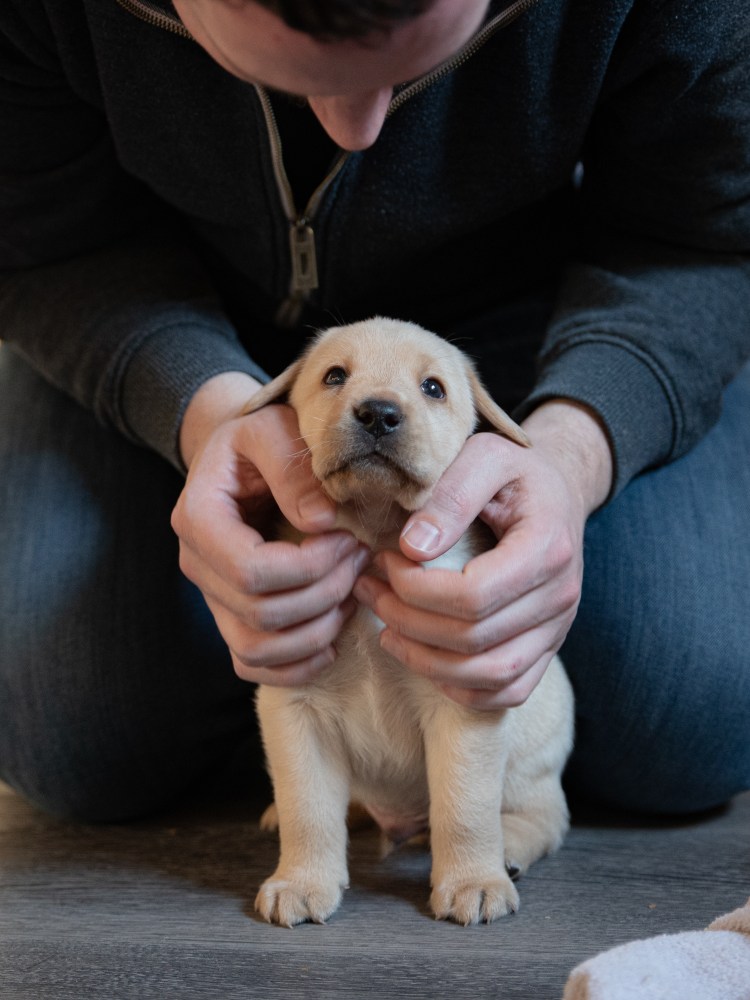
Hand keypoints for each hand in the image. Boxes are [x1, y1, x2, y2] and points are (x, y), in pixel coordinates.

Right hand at [171, 373, 369, 685]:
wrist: (243, 457)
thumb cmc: (261, 437)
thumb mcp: (272, 429)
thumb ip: (292, 467)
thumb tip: (320, 521)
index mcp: (199, 518)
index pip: (251, 570)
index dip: (310, 565)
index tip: (348, 536)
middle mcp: (197, 564)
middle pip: (261, 613)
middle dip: (326, 592)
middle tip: (362, 556)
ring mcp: (212, 596)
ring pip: (257, 648)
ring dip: (317, 631)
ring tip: (352, 593)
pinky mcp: (231, 617)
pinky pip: (253, 664)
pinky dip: (296, 663)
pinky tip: (333, 638)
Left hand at [354, 401, 612, 710]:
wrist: (558, 492)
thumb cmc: (513, 472)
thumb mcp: (484, 456)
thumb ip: (450, 495)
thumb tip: (413, 548)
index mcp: (548, 548)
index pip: (474, 595)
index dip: (417, 589)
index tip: (384, 560)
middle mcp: (561, 597)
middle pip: (474, 639)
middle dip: (408, 621)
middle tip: (370, 589)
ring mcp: (558, 629)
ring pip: (489, 676)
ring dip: (425, 661)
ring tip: (385, 629)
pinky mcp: (547, 648)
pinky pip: (507, 692)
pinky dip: (460, 688)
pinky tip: (423, 657)